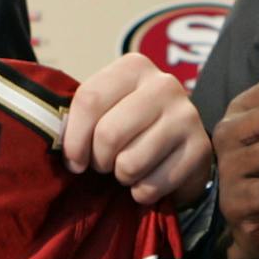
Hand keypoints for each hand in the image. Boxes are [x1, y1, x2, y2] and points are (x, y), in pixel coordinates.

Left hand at [62, 54, 211, 207]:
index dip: (74, 139)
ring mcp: (187, 115)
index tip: (74, 159)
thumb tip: (58, 145)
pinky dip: (142, 192)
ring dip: (121, 177)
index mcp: (133, 66)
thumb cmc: (131, 128)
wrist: (181, 148)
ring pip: (129, 163)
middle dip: (99, 160)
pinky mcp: (200, 149)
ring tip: (128, 168)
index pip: (89, 100)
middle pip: (108, 134)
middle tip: (105, 164)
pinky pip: (151, 186)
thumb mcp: (106, 110)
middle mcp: (164, 84)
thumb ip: (82, 118)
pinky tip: (149, 179)